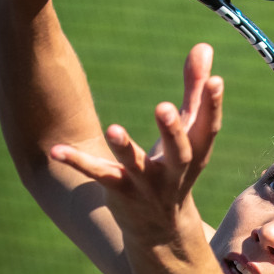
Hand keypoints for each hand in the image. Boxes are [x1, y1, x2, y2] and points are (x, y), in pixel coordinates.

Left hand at [50, 43, 224, 273]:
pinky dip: (78, 163)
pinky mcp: (119, 192)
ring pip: (135, 166)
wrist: (160, 227)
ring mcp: (147, 185)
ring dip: (124, 148)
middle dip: (172, 131)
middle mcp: (176, 171)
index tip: (216, 80)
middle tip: (163, 107)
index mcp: (197, 151)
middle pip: (179, 153)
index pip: (208, 127)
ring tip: (113, 128)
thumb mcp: (190, 128)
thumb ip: (195, 86)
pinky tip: (57, 150)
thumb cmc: (177, 164)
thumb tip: (205, 46)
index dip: (214, 104)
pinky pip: (99, 176)